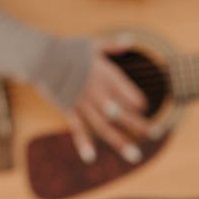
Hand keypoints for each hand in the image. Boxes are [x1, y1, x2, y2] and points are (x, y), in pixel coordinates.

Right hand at [65, 36, 152, 164]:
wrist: (40, 56)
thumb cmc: (67, 49)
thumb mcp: (92, 44)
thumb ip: (112, 44)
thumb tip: (130, 40)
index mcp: (106, 75)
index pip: (129, 94)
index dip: (137, 102)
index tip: (141, 108)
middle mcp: (98, 92)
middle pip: (123, 113)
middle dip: (140, 124)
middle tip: (158, 133)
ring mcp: (83, 103)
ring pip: (104, 126)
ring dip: (121, 142)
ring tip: (136, 156)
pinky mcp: (67, 109)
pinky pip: (77, 129)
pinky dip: (83, 143)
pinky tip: (90, 158)